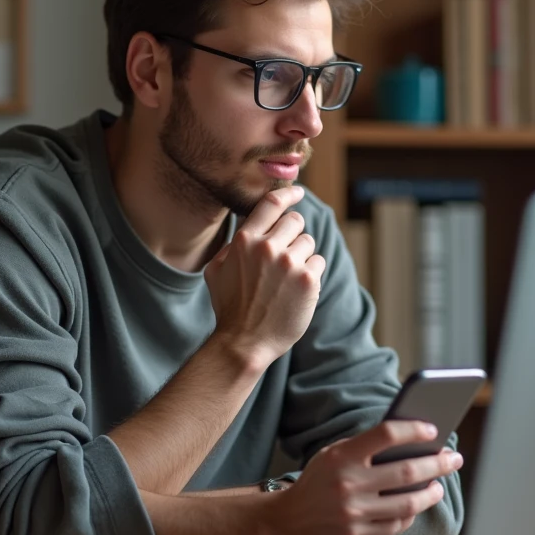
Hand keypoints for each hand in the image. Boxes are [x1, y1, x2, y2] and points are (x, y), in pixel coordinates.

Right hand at [204, 186, 324, 370]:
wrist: (244, 342)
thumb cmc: (229, 307)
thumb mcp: (216, 270)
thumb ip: (233, 245)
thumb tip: (249, 227)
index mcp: (245, 240)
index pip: (272, 204)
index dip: (289, 194)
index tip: (299, 192)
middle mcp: (267, 247)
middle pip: (296, 221)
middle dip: (293, 234)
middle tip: (286, 256)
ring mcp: (289, 263)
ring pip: (308, 242)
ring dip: (302, 256)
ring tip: (287, 279)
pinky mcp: (308, 280)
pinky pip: (318, 262)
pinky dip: (311, 274)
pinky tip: (296, 290)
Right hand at [262, 421, 463, 534]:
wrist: (286, 521)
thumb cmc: (317, 482)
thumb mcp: (333, 455)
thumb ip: (364, 447)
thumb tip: (410, 441)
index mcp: (343, 456)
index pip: (387, 434)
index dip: (414, 430)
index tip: (433, 429)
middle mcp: (349, 484)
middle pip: (407, 470)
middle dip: (438, 463)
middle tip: (454, 458)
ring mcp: (354, 513)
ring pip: (408, 502)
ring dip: (431, 492)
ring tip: (439, 484)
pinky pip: (395, 524)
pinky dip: (410, 513)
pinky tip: (416, 504)